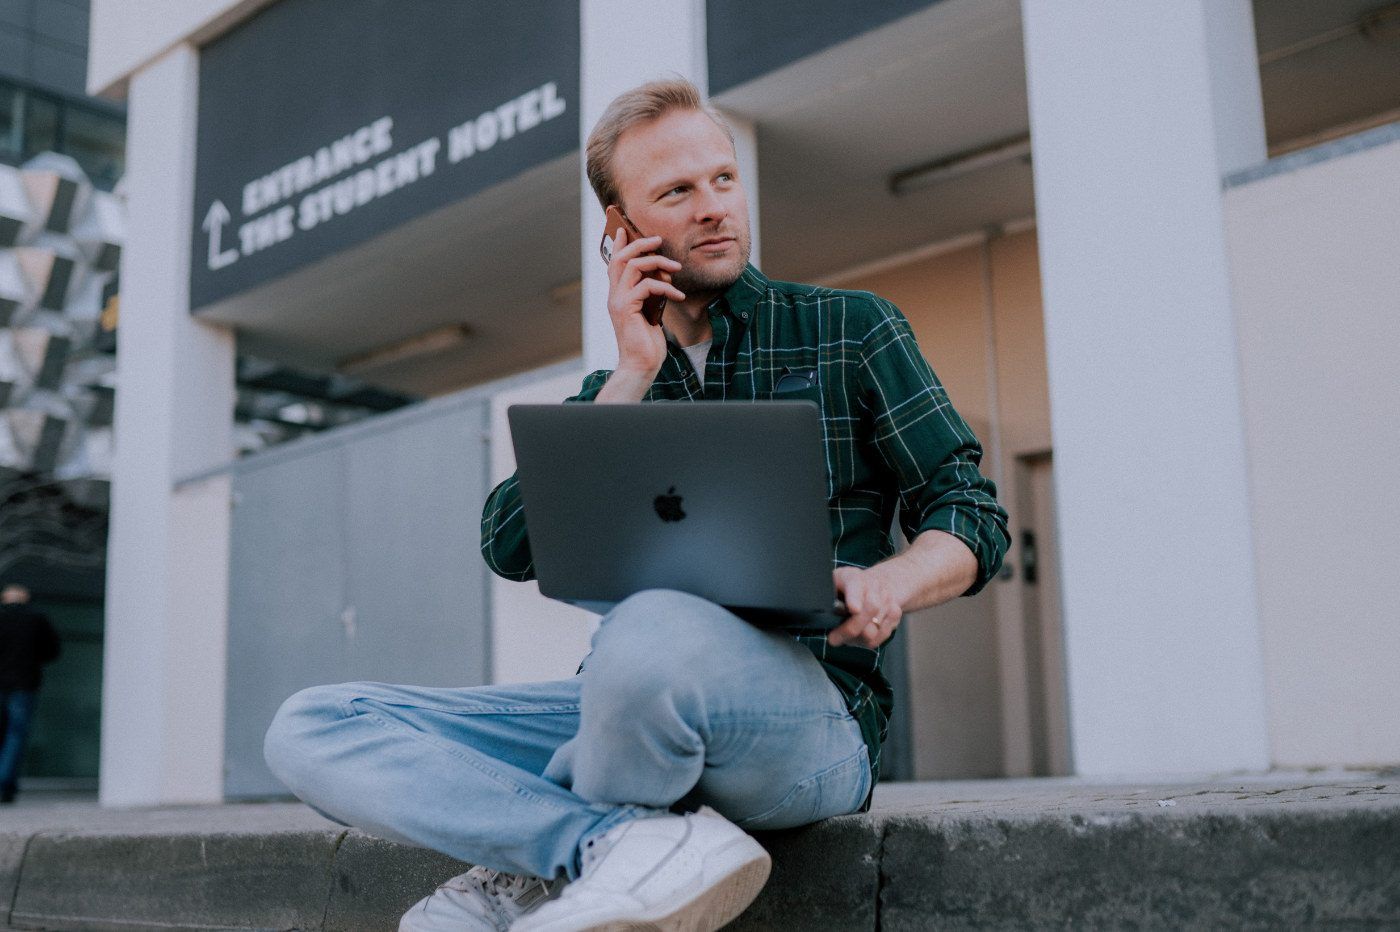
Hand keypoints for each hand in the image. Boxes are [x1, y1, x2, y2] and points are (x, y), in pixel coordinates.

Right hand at [606, 226, 685, 376]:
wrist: (641, 365)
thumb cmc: (647, 343)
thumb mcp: (650, 313)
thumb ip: (649, 296)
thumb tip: (661, 278)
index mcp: (618, 296)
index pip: (614, 263)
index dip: (618, 244)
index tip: (624, 228)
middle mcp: (614, 296)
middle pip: (621, 258)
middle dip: (640, 244)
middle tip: (658, 239)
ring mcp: (618, 301)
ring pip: (633, 266)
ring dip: (657, 262)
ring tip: (676, 267)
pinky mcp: (627, 308)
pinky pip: (646, 286)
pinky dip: (665, 287)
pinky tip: (678, 295)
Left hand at [828, 566, 903, 648]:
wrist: (879, 582)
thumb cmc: (849, 587)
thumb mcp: (834, 584)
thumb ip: (828, 595)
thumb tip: (822, 611)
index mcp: (855, 577)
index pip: (856, 585)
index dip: (855, 598)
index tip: (853, 609)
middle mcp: (875, 587)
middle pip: (870, 609)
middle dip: (850, 628)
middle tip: (834, 638)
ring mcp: (887, 601)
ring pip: (873, 629)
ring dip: (856, 638)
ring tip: (844, 636)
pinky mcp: (894, 615)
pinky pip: (880, 636)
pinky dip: (865, 641)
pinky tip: (857, 637)